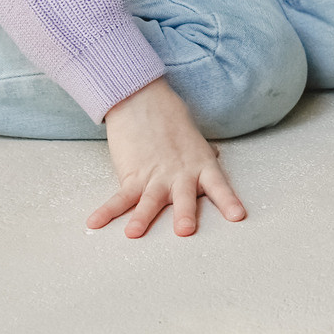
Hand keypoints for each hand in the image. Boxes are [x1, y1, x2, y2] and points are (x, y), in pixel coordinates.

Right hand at [88, 78, 246, 237]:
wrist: (142, 100)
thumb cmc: (171, 120)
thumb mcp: (194, 139)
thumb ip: (204, 154)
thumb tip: (215, 155)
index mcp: (200, 166)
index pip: (218, 186)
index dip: (228, 201)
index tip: (238, 216)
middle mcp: (179, 174)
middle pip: (183, 197)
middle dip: (184, 213)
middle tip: (184, 230)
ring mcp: (154, 176)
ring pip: (149, 200)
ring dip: (142, 217)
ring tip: (133, 233)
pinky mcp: (131, 175)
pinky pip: (119, 197)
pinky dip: (106, 211)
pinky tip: (95, 222)